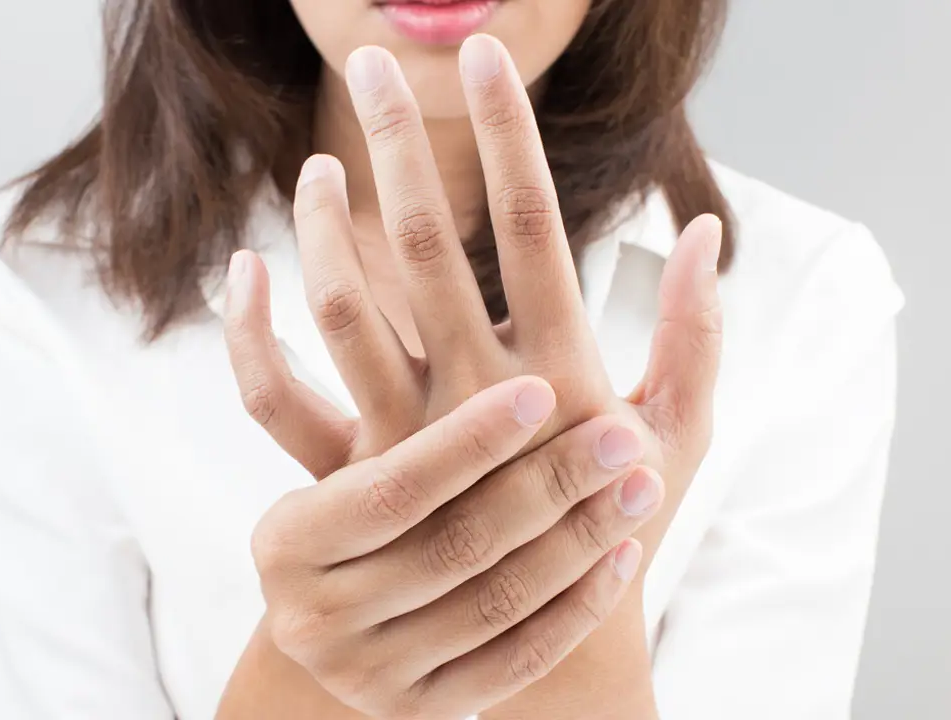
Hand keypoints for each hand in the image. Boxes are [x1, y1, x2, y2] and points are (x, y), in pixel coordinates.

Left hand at [226, 34, 721, 571]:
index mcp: (564, 369)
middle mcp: (477, 396)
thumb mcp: (681, 431)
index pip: (529, 224)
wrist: (542, 636)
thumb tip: (707, 229)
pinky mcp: (353, 474)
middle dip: (400, 141)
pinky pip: (275, 401)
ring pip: (343, 307)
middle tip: (375, 63)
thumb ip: (697, 332)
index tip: (482, 55)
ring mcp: (407, 437)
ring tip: (317, 163)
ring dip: (321, 223)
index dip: (505, 132)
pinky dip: (247, 335)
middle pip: (425, 243)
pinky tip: (243, 272)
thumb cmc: (621, 519)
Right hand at [237, 375, 661, 718]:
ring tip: (640, 482)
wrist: (334, 634)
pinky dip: (576, 608)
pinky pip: (518, 661)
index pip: (390, 489)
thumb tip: (545, 261)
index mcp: (292, 538)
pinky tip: (623, 555)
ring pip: (495, 603)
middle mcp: (320, 611)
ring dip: (577, 541)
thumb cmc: (351, 510)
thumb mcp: (334, 446)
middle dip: (545, 485)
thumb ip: (362, 348)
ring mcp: (370, 671)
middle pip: (451, 545)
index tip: (543, 388)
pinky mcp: (422, 709)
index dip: (465, 440)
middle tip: (621, 434)